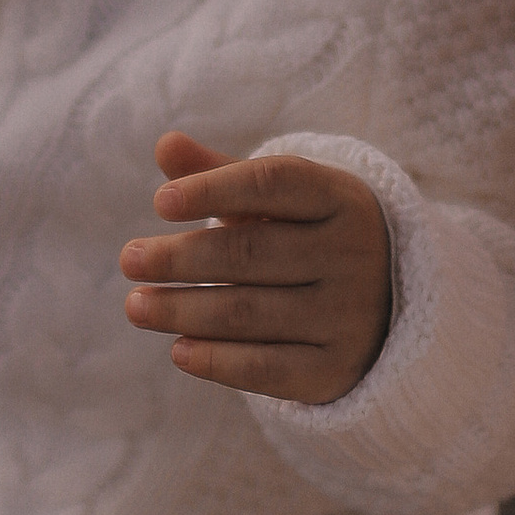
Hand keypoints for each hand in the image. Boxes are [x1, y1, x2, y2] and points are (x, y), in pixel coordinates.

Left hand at [119, 132, 392, 406]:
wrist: (386, 309)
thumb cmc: (310, 237)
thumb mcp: (280, 201)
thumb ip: (222, 174)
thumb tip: (165, 144)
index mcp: (340, 198)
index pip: (274, 183)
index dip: (213, 190)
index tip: (159, 202)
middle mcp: (352, 254)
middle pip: (250, 253)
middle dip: (181, 257)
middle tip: (128, 259)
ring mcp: (347, 316)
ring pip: (249, 312)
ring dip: (183, 310)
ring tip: (136, 306)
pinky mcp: (334, 369)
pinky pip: (266, 368)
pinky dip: (217, 360)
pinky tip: (178, 349)